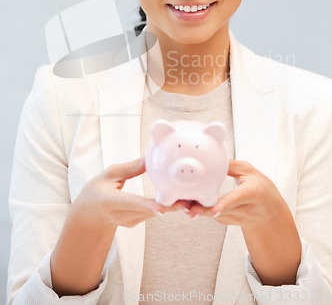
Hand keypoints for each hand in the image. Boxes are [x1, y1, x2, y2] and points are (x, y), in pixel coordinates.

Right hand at [72, 156, 189, 230]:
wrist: (88, 217)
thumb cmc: (95, 191)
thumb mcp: (108, 175)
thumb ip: (130, 168)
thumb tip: (149, 156)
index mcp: (110, 201)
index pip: (131, 204)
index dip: (147, 206)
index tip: (162, 208)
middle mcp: (121, 215)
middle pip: (150, 211)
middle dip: (171, 205)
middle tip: (192, 199)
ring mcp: (130, 222)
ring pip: (156, 213)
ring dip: (174, 206)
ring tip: (194, 198)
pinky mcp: (137, 223)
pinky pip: (155, 213)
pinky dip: (167, 206)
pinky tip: (183, 199)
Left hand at [185, 160, 285, 227]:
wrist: (270, 213)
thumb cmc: (262, 189)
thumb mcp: (251, 172)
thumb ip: (232, 166)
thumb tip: (212, 159)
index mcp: (252, 194)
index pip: (236, 199)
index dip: (224, 205)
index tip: (214, 210)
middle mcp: (243, 209)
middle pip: (218, 210)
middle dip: (199, 208)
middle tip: (182, 204)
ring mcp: (233, 218)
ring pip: (211, 214)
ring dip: (195, 208)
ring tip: (179, 201)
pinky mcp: (225, 221)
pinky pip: (209, 214)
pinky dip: (199, 208)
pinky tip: (187, 201)